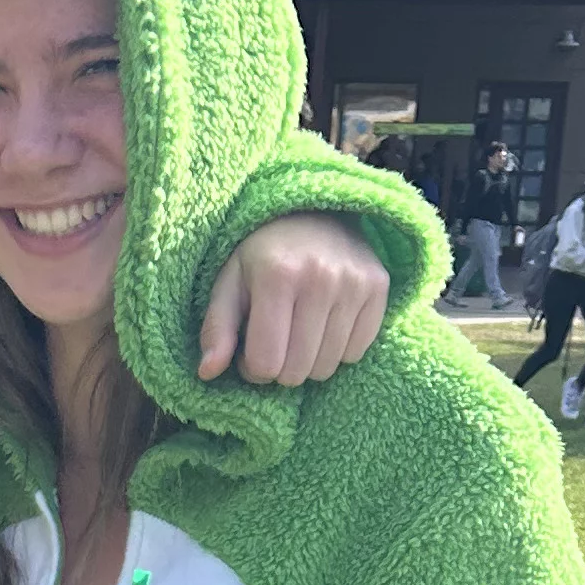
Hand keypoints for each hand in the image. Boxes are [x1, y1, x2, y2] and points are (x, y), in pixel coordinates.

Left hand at [199, 215, 388, 386]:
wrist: (313, 211)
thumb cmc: (262, 254)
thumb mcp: (229, 283)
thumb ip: (216, 329)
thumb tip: (207, 372)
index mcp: (277, 275)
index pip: (265, 364)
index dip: (252, 368)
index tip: (251, 348)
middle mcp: (320, 277)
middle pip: (297, 372)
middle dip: (280, 368)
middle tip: (276, 342)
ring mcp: (354, 282)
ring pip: (327, 368)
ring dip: (308, 362)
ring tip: (298, 333)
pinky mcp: (378, 286)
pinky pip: (356, 352)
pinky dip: (337, 350)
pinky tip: (324, 325)